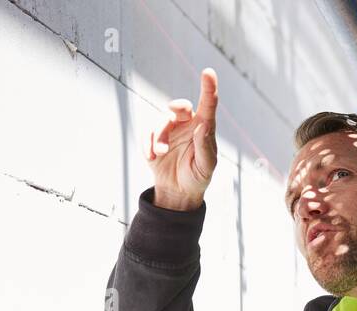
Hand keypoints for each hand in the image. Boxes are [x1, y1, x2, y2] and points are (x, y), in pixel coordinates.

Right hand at [146, 67, 217, 210]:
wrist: (179, 192)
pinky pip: (148, 134)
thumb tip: (203, 125)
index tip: (208, 72)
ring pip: (161, 122)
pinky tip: (151, 157)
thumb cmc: (197, 177)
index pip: (208, 104)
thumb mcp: (205, 166)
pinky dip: (148, 144)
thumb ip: (204, 146)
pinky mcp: (154, 139)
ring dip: (159, 136)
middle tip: (173, 108)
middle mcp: (187, 124)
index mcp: (203, 128)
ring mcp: (170, 130)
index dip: (208, 87)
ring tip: (161, 153)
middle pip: (181, 107)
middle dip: (177, 106)